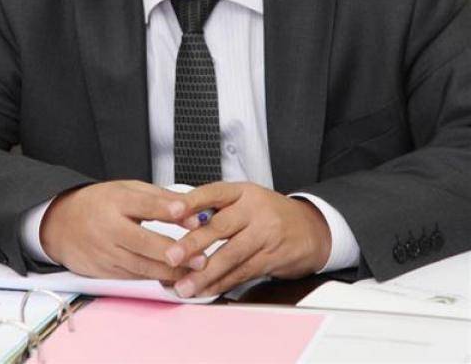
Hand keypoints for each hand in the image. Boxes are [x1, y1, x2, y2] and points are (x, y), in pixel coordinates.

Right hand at [40, 180, 191, 280]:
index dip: (165, 208)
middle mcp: (108, 227)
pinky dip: (154, 280)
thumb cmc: (101, 203)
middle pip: (143, 242)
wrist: (60, 223)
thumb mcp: (128, 190)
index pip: (143, 204)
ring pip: (140, 266)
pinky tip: (173, 281)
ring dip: (169, 272)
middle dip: (173, 251)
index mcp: (115, 201)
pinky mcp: (102, 272)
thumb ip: (160, 198)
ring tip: (194, 272)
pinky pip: (132, 278)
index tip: (186, 211)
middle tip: (201, 258)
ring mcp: (104, 252)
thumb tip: (191, 210)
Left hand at [164, 182, 331, 296]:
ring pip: (231, 255)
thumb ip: (216, 208)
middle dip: (193, 243)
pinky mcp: (272, 257)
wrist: (311, 228)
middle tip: (171, 256)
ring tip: (184, 285)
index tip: (172, 211)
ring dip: (205, 274)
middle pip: (220, 226)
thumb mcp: (245, 199)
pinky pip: (242, 272)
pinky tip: (206, 290)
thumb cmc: (270, 213)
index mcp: (243, 192)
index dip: (192, 201)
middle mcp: (254, 210)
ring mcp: (265, 234)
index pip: (214, 192)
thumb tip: (178, 219)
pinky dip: (222, 284)